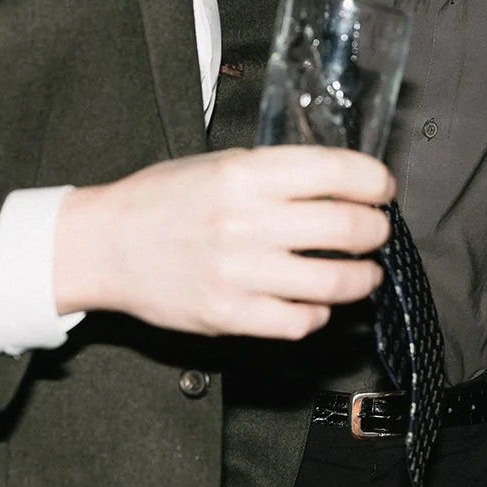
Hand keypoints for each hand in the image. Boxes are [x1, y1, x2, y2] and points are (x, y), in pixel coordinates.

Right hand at [52, 146, 393, 337]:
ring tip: (364, 273)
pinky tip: (317, 304)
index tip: (383, 190)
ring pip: (334, 283)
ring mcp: (239, 273)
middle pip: (348, 230)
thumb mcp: (220, 164)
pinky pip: (299, 322)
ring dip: (362, 278)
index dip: (375, 182)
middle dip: (377, 231)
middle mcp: (246, 221)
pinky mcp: (228, 316)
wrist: (103, 245)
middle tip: (377, 232)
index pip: (337, 172)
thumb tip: (342, 184)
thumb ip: (277, 173)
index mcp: (246, 174)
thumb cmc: (163, 200)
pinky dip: (319, 315)